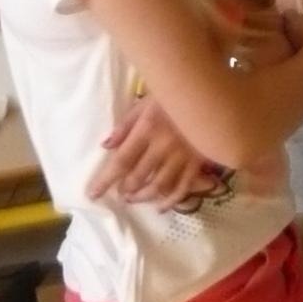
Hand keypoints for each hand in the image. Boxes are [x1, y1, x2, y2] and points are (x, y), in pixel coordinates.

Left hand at [86, 97, 211, 205]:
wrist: (209, 94)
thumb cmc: (172, 96)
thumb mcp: (144, 103)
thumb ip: (125, 125)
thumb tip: (106, 146)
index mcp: (147, 129)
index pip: (122, 160)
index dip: (106, 180)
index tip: (93, 194)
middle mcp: (163, 146)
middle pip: (138, 176)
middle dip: (125, 189)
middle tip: (120, 193)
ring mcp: (182, 156)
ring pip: (159, 186)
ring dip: (143, 197)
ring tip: (133, 199)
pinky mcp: (197, 162)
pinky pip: (183, 188)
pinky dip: (171, 201)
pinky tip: (161, 207)